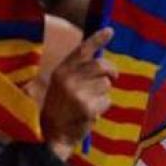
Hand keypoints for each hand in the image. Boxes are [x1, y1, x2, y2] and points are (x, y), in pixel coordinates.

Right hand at [39, 28, 114, 158]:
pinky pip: (107, 100)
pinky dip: (103, 106)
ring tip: (90, 101)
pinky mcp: (88, 107)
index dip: (97, 39)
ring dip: (104, 93)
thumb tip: (102, 61)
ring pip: (106, 84)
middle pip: (101, 65)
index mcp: (61, 71)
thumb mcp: (61, 85)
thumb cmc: (60, 108)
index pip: (81, 50)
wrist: (52, 134)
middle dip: (112, 70)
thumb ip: (78, 72)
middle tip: (114, 76)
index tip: (110, 31)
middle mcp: (68, 79)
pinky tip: (91, 113)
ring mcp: (78, 93)